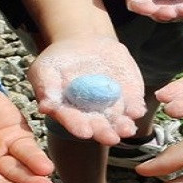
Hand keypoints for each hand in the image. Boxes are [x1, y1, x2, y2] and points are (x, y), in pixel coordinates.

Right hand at [29, 36, 148, 143]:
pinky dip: (136, 107)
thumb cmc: (58, 60)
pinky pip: (134, 104)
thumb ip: (45, 87)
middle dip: (105, 132)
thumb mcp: (45, 69)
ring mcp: (112, 107)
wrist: (83, 44)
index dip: (78, 126)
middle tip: (111, 138)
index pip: (73, 122)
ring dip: (124, 125)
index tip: (84, 132)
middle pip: (99, 127)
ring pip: (119, 120)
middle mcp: (92, 116)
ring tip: (127, 129)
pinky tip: (137, 110)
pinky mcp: (128, 96)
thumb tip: (45, 106)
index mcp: (70, 114)